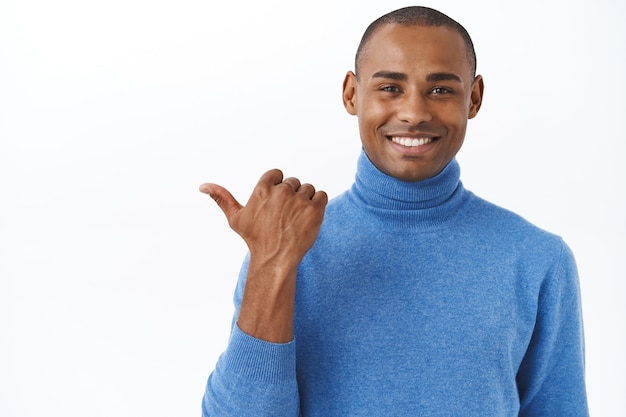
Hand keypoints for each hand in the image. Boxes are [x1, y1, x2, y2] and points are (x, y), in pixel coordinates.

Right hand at [200, 169, 327, 268]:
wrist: (275, 259)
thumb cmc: (255, 239)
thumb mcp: (235, 218)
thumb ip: (221, 198)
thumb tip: (202, 186)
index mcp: (263, 189)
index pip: (277, 174)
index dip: (277, 188)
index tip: (275, 204)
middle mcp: (281, 191)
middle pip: (293, 183)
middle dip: (291, 197)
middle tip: (284, 217)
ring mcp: (299, 200)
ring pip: (308, 189)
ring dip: (305, 201)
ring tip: (295, 219)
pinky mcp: (315, 210)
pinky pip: (321, 196)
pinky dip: (318, 205)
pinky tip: (308, 218)